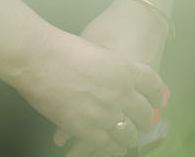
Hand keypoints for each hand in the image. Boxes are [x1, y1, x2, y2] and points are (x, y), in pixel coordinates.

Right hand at [53, 3, 170, 156]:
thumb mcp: (96, 52)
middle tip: (141, 123)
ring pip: (130, 134)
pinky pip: (109, 146)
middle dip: (144, 120)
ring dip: (130, 137)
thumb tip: (112, 80)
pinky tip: (112, 147)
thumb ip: (110, 69)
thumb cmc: (60, 48)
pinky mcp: (88, 129)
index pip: (154, 86)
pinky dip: (113, 148)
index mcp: (125, 69)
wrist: (37, 58)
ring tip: (127, 138)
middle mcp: (121, 92)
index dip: (156, 96)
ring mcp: (106, 113)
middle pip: (144, 114)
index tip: (155, 101)